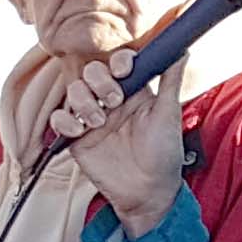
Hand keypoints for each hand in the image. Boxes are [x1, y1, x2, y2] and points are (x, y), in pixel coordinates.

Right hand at [45, 49, 186, 236]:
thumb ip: (171, 80)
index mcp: (133, 91)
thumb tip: (182, 49)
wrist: (148, 191)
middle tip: (114, 100)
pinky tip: (80, 131)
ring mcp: (92, 119)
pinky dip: (64, 121)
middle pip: (91, 72)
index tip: (124, 70)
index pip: (118, 64)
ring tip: (98, 121)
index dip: (118, 62)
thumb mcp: (169, 114)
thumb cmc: (163, 153)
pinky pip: (59, 120)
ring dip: (83, 100)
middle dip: (98, 81)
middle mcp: (110, 101)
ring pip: (73, 91)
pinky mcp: (77, 138)